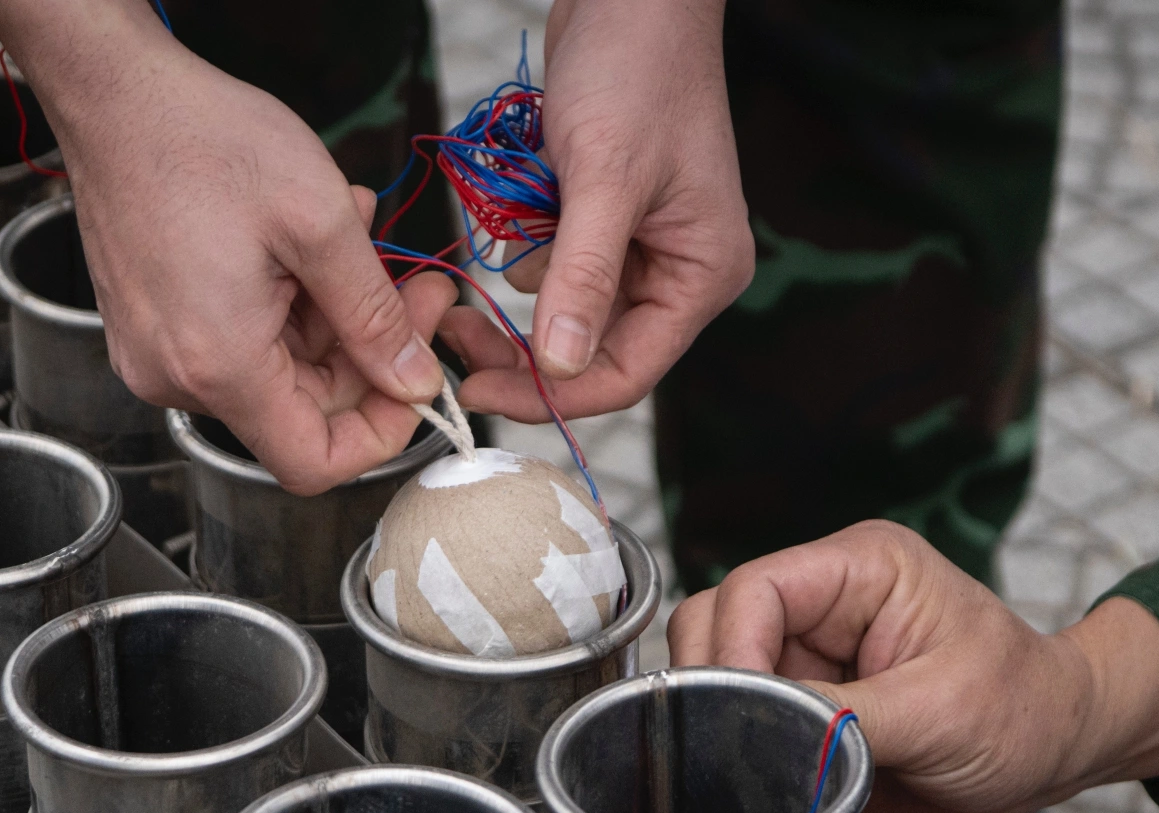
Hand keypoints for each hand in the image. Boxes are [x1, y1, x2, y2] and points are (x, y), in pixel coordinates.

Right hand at [0, 0, 452, 493]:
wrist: (114, 91)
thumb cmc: (202, 141)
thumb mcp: (320, 224)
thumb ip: (375, 319)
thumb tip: (414, 383)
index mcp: (219, 366)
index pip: (313, 463)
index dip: (379, 435)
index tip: (416, 381)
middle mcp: (178, 376)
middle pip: (303, 411)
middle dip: (369, 353)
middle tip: (415, 287)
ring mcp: (159, 352)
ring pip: (281, 370)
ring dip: (333, 315)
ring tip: (360, 235)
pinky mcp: (156, 324)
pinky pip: (244, 340)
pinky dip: (291, 301)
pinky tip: (311, 241)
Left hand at [439, 0, 752, 420]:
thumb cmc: (635, 70)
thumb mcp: (605, 176)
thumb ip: (582, 275)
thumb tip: (558, 366)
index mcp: (702, 275)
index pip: (626, 373)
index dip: (551, 395)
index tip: (477, 393)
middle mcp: (679, 273)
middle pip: (591, 350)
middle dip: (523, 343)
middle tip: (456, 333)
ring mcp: (643, 248)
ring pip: (564, 306)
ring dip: (525, 272)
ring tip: (516, 210)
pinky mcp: (606, 223)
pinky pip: (555, 264)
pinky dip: (528, 240)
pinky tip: (527, 192)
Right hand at [667, 521, 1158, 812]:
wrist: (1056, 758)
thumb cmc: (1026, 711)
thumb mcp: (941, 711)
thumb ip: (843, 715)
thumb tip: (755, 730)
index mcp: (862, 569)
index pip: (754, 590)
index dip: (731, 652)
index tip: (733, 716)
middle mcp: (825, 605)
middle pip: (717, 628)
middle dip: (719, 692)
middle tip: (739, 755)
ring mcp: (812, 657)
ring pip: (720, 682)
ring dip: (730, 730)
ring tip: (765, 778)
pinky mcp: (806, 708)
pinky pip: (745, 727)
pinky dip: (748, 761)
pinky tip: (776, 791)